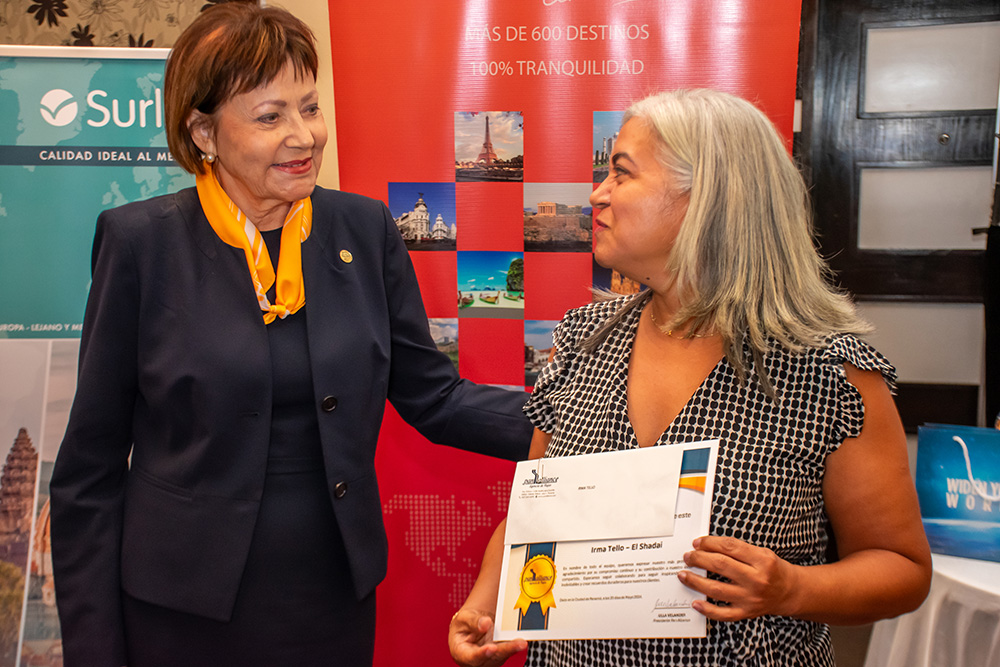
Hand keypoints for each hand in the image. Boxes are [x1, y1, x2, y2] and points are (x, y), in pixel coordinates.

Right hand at [448, 608, 526, 666]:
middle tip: (518, 644)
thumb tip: (485, 624)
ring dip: (513, 649)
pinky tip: (521, 640)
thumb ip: (473, 621)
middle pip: (492, 657)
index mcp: (461, 653)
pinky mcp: (499, 655)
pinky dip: (514, 645)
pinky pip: (508, 651)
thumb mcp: (464, 618)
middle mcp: (476, 661)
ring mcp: (489, 659)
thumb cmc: (463, 625)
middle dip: (506, 650)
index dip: (482, 654)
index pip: (471, 657)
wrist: (470, 627)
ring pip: (502, 655)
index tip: (491, 648)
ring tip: (522, 642)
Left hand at [678, 535, 798, 621]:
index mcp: (762, 560)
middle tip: (688, 557)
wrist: (790, 592)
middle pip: (720, 565)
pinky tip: (695, 603)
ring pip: (717, 589)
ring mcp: (750, 598)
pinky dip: (707, 610)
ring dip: (696, 581)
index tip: (697, 543)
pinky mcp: (746, 612)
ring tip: (683, 574)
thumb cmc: (773, 569)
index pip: (730, 547)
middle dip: (699, 559)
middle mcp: (757, 579)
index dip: (709, 543)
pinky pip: (723, 614)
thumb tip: (707, 546)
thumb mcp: (762, 552)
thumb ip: (738, 549)